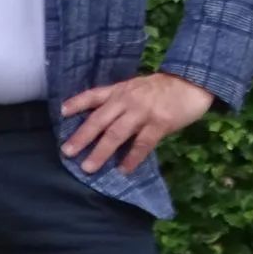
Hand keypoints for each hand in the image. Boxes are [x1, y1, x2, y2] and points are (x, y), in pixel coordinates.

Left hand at [60, 72, 214, 174]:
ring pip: (116, 134)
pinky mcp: (159, 124)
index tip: (61, 112)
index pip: (93, 96)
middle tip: (67, 152)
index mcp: (119, 91)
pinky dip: (131, 158)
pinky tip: (123, 170)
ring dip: (101, 152)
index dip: (76, 103)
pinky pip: (142, 144)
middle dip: (82, 137)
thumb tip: (98, 119)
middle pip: (99, 120)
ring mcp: (142, 113)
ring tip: (88, 167)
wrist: (191, 83)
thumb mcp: (134, 87)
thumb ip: (118, 100)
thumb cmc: (161, 88)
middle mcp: (126, 101)